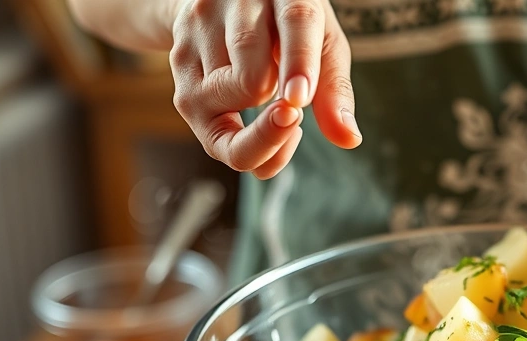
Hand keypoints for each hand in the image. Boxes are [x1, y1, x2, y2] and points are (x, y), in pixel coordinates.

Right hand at [169, 0, 360, 179]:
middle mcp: (234, 0)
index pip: (296, 22)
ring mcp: (197, 26)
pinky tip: (240, 102)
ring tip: (262, 92)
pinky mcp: (176, 54)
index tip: (297, 102)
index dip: (297, 63)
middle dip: (275, 116)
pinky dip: (230, 123)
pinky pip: (198, 109)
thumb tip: (350, 140)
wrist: (226, 2)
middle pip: (253, 78)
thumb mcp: (322, 47)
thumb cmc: (289, 32)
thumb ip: (335, 90)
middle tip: (291, 111)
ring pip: (226, 95)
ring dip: (253, 115)